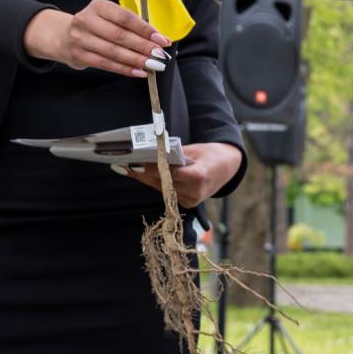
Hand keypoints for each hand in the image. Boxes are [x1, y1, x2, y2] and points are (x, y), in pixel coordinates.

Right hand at [26, 0, 170, 76]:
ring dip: (136, 60)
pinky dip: (124, 69)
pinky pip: (106, 64)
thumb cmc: (95, 26)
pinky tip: (138, 72)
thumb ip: (130, 25)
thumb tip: (158, 39)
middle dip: (143, 46)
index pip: (126, 18)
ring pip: (113, 52)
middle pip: (120, 35)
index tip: (161, 39)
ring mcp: (80, 38)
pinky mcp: (79, 55)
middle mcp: (87, 20)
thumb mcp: (109, 17)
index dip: (145, 30)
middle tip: (159, 54)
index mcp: (99, 6)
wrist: (63, 36)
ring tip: (152, 65)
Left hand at [119, 141, 241, 208]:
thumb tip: (151, 154)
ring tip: (129, 169)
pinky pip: (167, 192)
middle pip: (162, 183)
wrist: (227, 168)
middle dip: (142, 174)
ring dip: (146, 179)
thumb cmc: (210, 154)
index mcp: (198, 176)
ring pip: (162, 189)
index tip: (135, 164)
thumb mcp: (193, 150)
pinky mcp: (187, 203)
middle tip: (125, 166)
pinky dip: (157, 183)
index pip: (169, 173)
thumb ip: (173, 155)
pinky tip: (143, 176)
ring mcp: (191, 200)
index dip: (150, 169)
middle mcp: (194, 192)